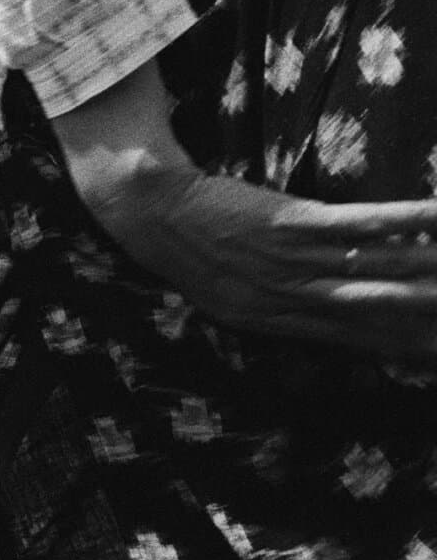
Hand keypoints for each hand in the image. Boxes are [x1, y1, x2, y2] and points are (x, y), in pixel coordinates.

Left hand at [69, 160, 436, 363]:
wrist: (151, 213)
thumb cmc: (193, 250)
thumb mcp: (231, 300)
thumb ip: (282, 312)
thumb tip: (330, 318)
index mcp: (276, 323)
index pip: (357, 341)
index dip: (407, 346)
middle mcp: (290, 301)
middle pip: (378, 313)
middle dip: (430, 315)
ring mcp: (292, 263)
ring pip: (379, 271)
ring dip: (433, 270)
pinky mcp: (292, 224)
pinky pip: (360, 225)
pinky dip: (407, 222)